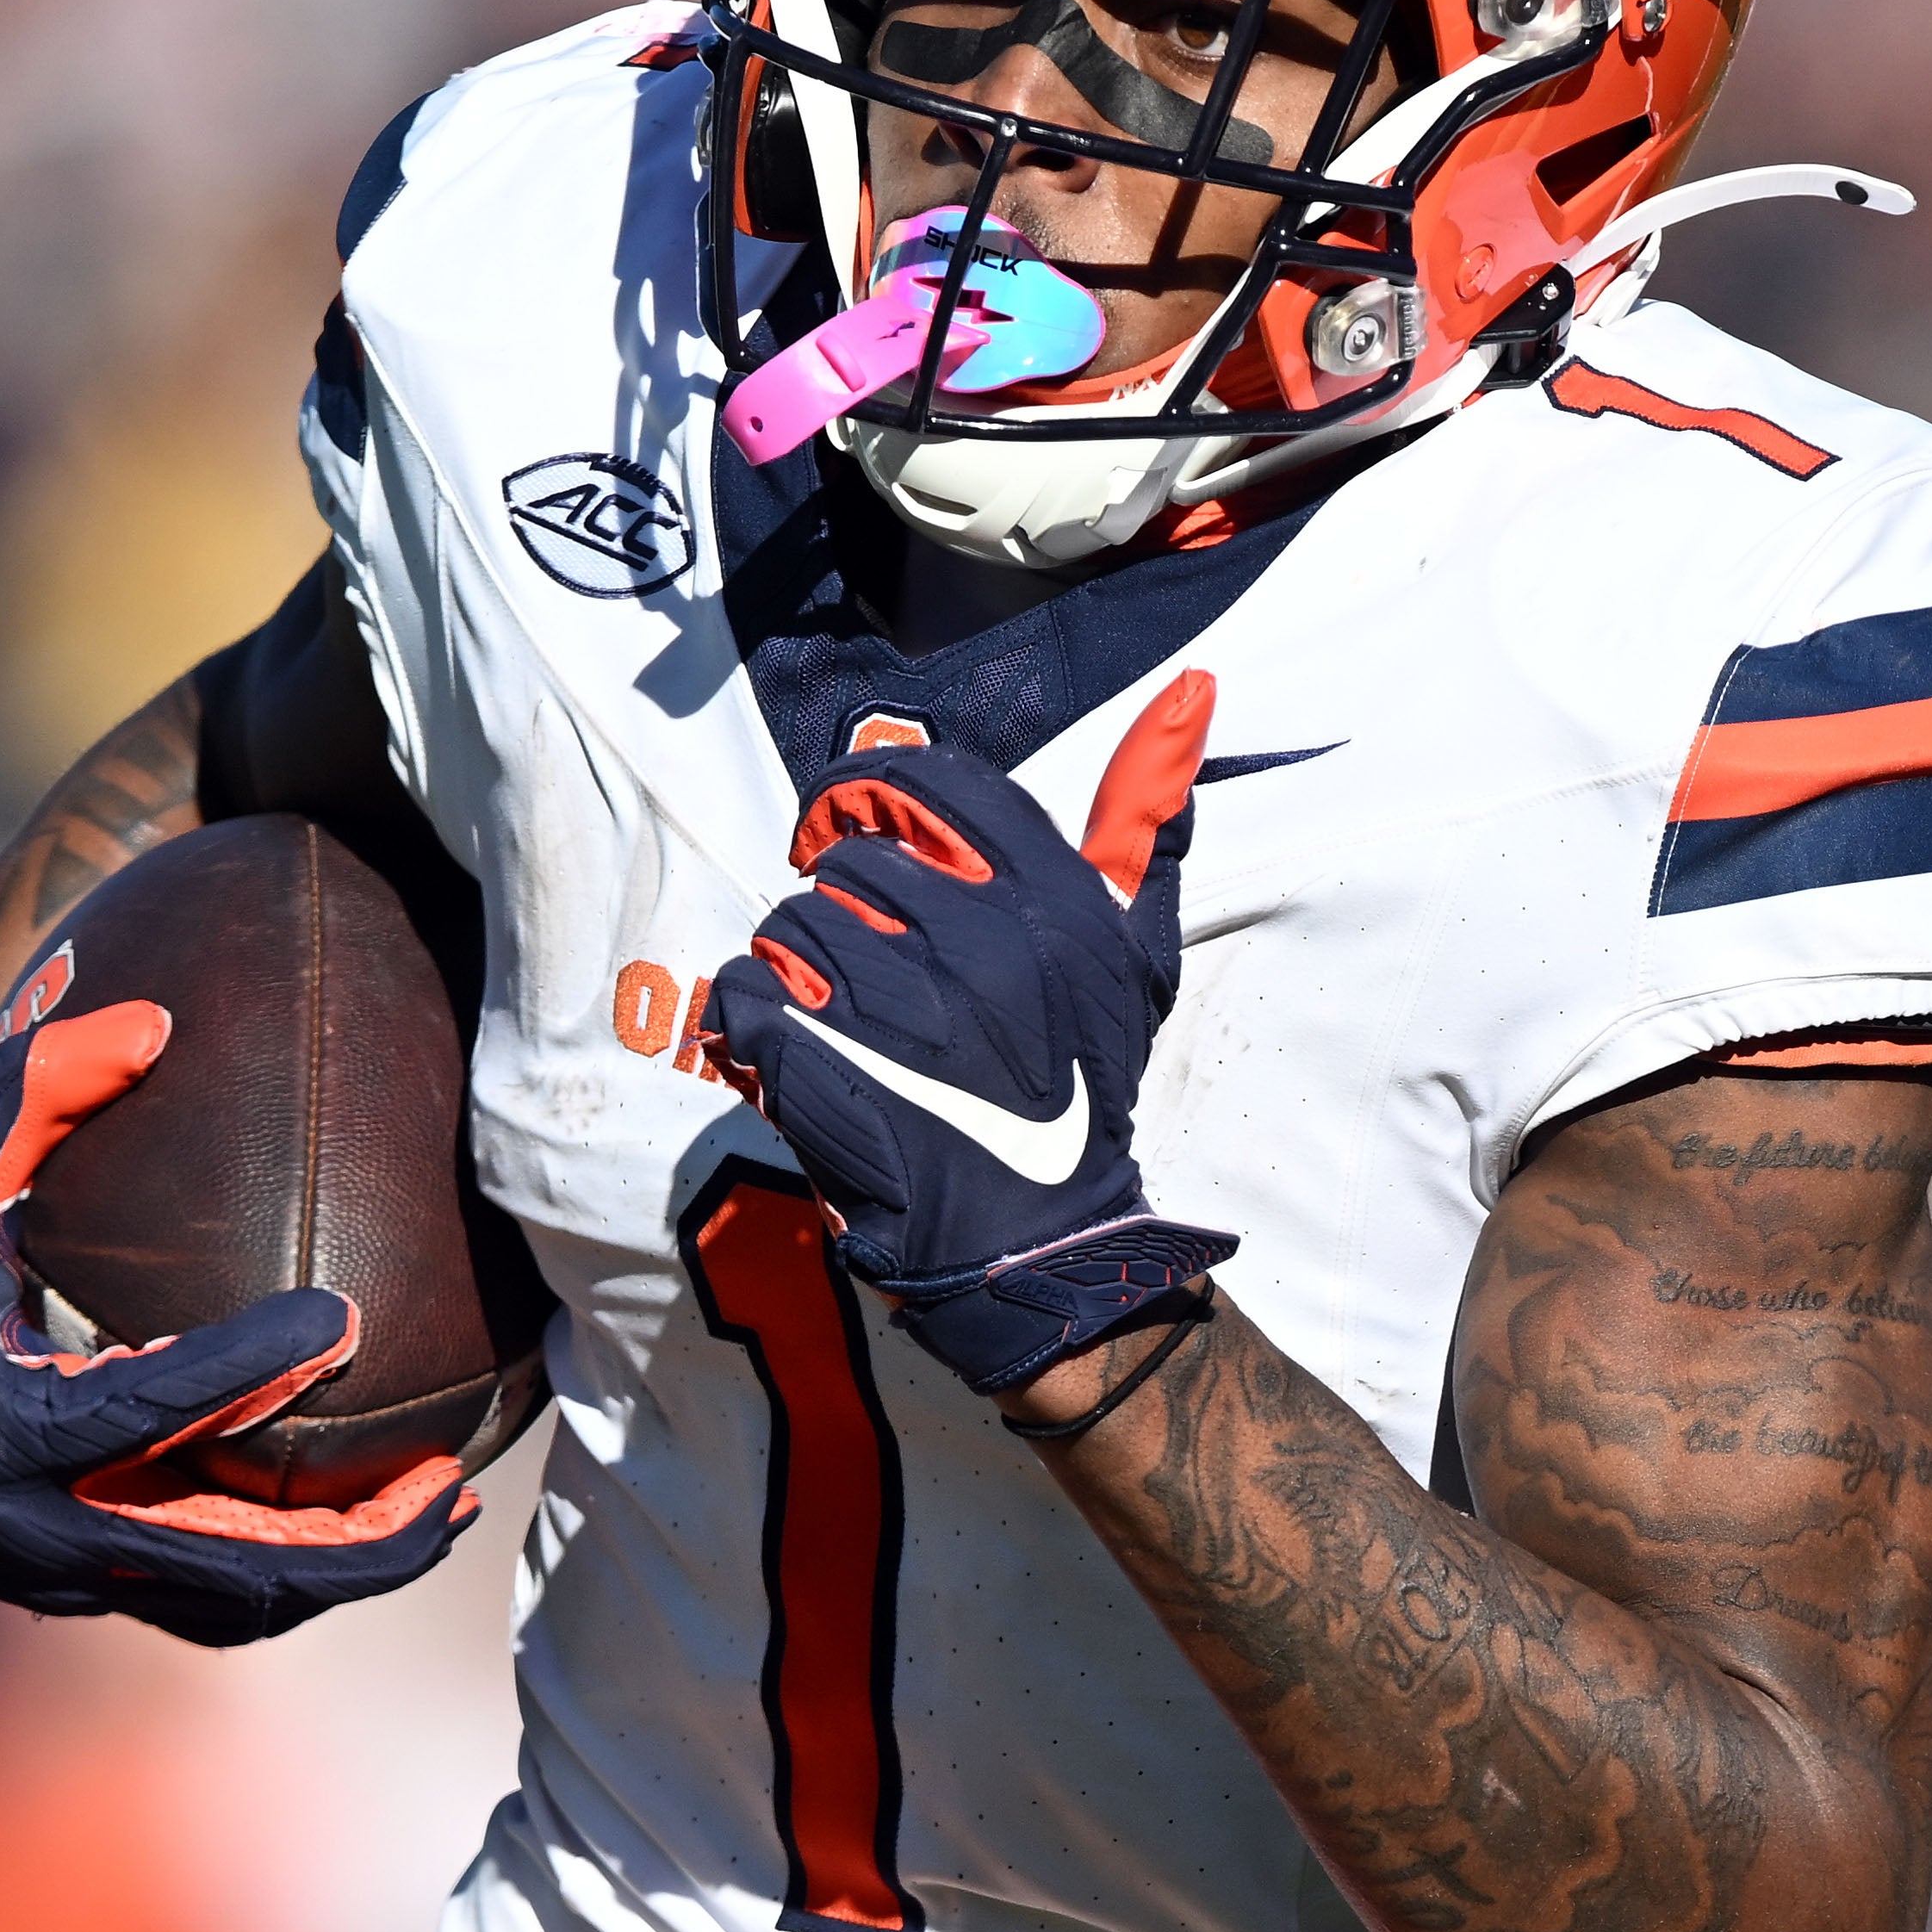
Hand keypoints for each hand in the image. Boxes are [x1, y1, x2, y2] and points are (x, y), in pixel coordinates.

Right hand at [0, 1000, 472, 1645]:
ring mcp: (51, 1568)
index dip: (244, 1369)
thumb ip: (40, 1089)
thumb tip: (150, 1022)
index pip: (142, 1409)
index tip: (336, 1317)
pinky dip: (284, 1576)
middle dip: (346, 1540)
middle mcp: (28, 1518)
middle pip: (218, 1563)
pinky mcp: (69, 1584)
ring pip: (219, 1603)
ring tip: (437, 1506)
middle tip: (446, 1477)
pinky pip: (196, 1601)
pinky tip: (362, 1526)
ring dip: (336, 1569)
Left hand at [704, 673, 1235, 1393]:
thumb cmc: (1082, 1089)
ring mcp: (897, 1007)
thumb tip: (1192, 690)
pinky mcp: (822, 1068)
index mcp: (1051, 899)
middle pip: (846, 856)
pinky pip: (739, 993)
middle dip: (844, 910)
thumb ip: (1144, 822)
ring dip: (799, 974)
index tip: (861, 839)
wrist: (1035, 1241)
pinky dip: (749, 1025)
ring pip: (788, 924)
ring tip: (846, 1030)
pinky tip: (796, 1059)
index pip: (930, 780)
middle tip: (872, 977)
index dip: (877, 799)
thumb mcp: (1132, 953)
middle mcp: (980, 941)